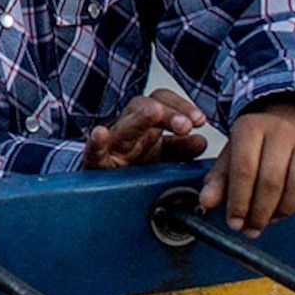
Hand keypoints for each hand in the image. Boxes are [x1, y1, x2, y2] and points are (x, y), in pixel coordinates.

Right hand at [80, 89, 207, 170]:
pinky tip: (100, 134)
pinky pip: (93, 151)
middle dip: (168, 113)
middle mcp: (127, 127)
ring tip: (154, 113)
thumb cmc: (133, 167)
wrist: (105, 192)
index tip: (200, 121)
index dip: (183, 107)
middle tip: (186, 126)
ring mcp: (111, 144)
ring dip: (140, 118)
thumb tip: (201, 141)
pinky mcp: (95, 163)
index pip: (163, 101)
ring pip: (124, 125)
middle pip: (145, 106)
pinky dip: (96, 143)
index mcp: (145, 123)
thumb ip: (181, 150)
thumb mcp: (162, 157)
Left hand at [199, 100, 294, 233]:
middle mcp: (282, 130)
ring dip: (285, 210)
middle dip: (260, 212)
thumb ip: (218, 180)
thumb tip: (206, 202)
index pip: (244, 169)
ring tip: (273, 217)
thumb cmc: (258, 144)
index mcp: (251, 127)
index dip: (238, 201)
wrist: (289, 119)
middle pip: (271, 180)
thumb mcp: (231, 155)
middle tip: (252, 227)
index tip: (235, 222)